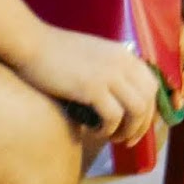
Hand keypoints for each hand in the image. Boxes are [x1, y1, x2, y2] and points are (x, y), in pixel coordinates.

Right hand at [13, 26, 158, 146]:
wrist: (31, 43)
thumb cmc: (55, 51)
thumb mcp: (93, 54)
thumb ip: (110, 69)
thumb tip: (119, 98)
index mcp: (123, 53)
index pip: (152, 85)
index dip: (149, 110)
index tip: (137, 126)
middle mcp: (121, 62)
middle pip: (148, 101)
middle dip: (141, 126)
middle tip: (126, 140)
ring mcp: (108, 74)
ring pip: (137, 110)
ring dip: (127, 130)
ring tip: (111, 138)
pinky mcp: (92, 87)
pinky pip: (113, 117)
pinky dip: (106, 130)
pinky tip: (93, 131)